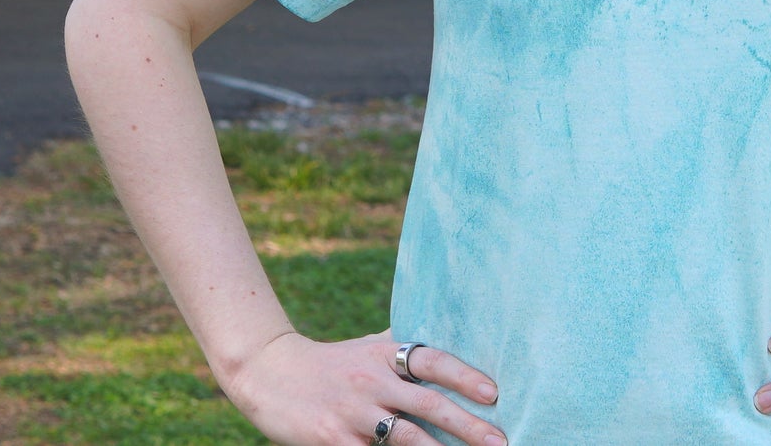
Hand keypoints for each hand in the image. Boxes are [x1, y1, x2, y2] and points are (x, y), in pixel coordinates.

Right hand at [223, 329, 505, 445]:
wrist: (270, 374)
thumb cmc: (332, 362)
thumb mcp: (369, 346)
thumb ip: (404, 347)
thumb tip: (451, 335)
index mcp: (385, 353)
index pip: (433, 361)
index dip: (465, 376)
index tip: (495, 393)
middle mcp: (372, 380)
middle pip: (427, 405)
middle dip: (467, 426)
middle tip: (500, 440)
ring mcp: (352, 413)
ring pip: (404, 439)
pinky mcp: (332, 440)